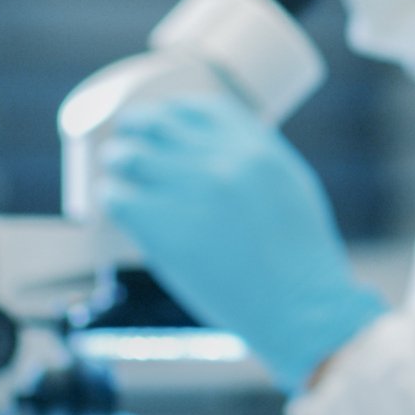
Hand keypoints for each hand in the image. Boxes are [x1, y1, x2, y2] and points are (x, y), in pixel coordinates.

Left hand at [101, 95, 385, 390]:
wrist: (301, 306)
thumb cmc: (301, 257)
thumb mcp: (291, 187)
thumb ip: (254, 161)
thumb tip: (210, 151)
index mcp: (257, 148)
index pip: (197, 108)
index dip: (171, 111)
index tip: (160, 122)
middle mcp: (222, 160)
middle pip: (154, 123)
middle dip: (134, 129)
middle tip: (126, 143)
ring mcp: (191, 191)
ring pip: (127, 155)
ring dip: (117, 162)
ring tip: (117, 175)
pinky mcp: (163, 227)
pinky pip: (116, 196)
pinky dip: (112, 198)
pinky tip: (120, 206)